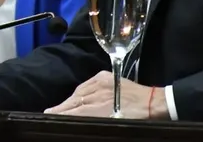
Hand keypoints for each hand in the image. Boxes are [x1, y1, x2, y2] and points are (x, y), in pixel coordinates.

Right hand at [44, 71, 167, 118]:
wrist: (154, 103)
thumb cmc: (137, 120)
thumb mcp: (116, 125)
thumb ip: (95, 122)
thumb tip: (79, 119)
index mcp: (100, 108)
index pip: (75, 111)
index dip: (61, 113)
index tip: (49, 116)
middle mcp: (98, 94)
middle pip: (74, 102)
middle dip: (60, 108)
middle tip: (48, 113)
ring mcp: (101, 83)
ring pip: (78, 93)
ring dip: (68, 100)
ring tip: (59, 107)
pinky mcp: (104, 77)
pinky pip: (85, 84)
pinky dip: (78, 91)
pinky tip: (74, 96)